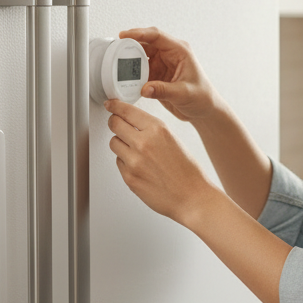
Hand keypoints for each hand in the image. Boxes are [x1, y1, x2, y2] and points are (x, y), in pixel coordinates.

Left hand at [105, 98, 213, 225]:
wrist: (192, 198)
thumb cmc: (188, 173)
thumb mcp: (174, 140)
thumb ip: (153, 131)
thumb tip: (134, 125)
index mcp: (158, 130)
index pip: (127, 111)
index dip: (115, 106)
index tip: (110, 105)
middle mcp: (144, 143)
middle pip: (115, 124)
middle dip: (114, 123)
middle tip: (116, 123)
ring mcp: (134, 161)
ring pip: (114, 143)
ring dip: (121, 144)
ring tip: (135, 151)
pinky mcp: (129, 177)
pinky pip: (119, 162)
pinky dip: (125, 162)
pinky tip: (140, 167)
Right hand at [118, 27, 217, 122]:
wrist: (204, 111)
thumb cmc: (202, 98)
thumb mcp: (184, 93)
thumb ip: (163, 90)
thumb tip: (144, 88)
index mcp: (180, 51)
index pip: (156, 36)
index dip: (139, 33)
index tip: (124, 35)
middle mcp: (169, 54)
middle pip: (145, 44)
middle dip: (129, 46)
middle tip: (115, 51)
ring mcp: (161, 64)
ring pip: (140, 56)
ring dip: (129, 60)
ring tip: (116, 65)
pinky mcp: (156, 75)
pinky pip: (140, 70)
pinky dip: (131, 74)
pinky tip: (124, 79)